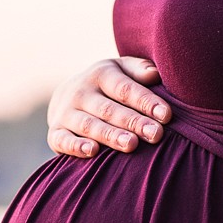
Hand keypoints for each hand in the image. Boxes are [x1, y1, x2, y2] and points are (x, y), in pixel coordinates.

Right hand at [47, 57, 171, 157]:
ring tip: (131, 145)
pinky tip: (92, 151)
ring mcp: (66, 113)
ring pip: (90, 125)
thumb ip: (139, 70)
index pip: (125, 89)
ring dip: (110, 135)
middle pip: (110, 109)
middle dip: (133, 122)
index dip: (146, 102)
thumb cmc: (108, 86)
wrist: (67, 96)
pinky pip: (64, 140)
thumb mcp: (122, 71)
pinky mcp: (55, 133)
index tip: (166, 115)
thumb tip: (155, 74)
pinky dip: (76, 146)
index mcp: (101, 74)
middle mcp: (81, 92)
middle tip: (155, 134)